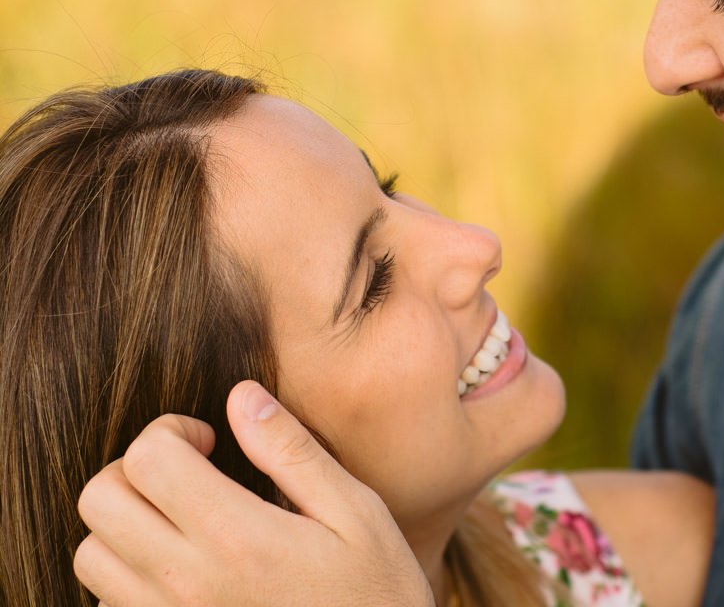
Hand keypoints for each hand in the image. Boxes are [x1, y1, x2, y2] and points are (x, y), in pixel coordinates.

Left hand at [74, 381, 433, 605]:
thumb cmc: (375, 592)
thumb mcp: (356, 512)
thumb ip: (292, 452)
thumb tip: (242, 396)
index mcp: (237, 536)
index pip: (148, 458)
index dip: (170, 430)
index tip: (208, 440)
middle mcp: (187, 582)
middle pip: (100, 500)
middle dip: (135, 467)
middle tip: (185, 470)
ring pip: (90, 555)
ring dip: (123, 523)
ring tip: (178, 517)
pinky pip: (107, 606)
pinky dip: (125, 577)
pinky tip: (179, 567)